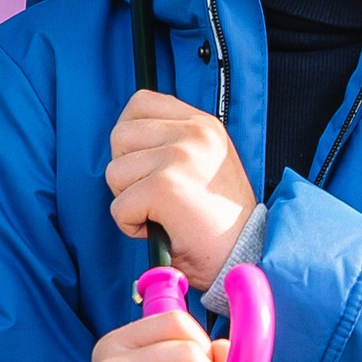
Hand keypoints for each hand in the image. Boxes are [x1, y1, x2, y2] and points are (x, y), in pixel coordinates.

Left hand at [107, 91, 257, 286]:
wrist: (246, 258)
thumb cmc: (220, 221)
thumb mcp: (207, 163)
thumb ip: (174, 142)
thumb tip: (127, 138)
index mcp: (203, 124)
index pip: (141, 103)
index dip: (132, 136)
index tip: (145, 164)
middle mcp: (194, 133)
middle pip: (120, 136)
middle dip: (127, 171)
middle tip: (154, 196)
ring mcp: (179, 157)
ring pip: (115, 172)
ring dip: (129, 200)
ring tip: (161, 213)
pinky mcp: (165, 187)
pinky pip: (119, 207)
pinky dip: (131, 226)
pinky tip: (160, 229)